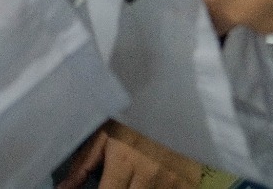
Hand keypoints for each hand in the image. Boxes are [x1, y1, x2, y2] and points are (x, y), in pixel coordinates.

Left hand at [56, 123, 202, 188]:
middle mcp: (148, 175)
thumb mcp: (103, 132)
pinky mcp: (189, 182)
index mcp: (123, 161)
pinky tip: (149, 182)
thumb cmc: (131, 111)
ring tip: (130, 180)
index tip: (99, 188)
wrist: (174, 93)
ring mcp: (171, 180)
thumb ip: (82, 164)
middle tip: (114, 182)